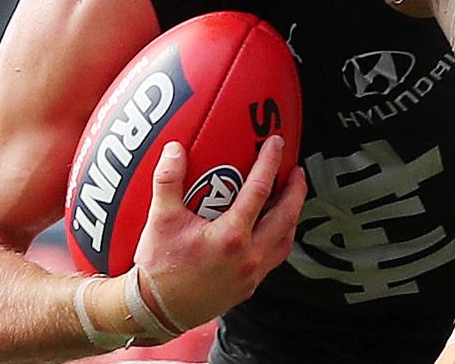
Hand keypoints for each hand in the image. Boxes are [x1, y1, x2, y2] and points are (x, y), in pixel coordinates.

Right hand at [132, 135, 306, 329]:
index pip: (259, 190)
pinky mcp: (249, 287)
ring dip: (292, 215)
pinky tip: (272, 228)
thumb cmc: (159, 267)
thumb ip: (168, 181)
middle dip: (296, 190)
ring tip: (290, 197)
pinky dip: (280, 237)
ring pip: (285, 239)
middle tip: (296, 170)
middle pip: (286, 216)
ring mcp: (252, 274)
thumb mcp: (159, 220)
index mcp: (231, 237)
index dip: (270, 163)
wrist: (158, 311)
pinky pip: (275, 257)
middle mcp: (249, 256)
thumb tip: (175, 149)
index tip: (277, 143)